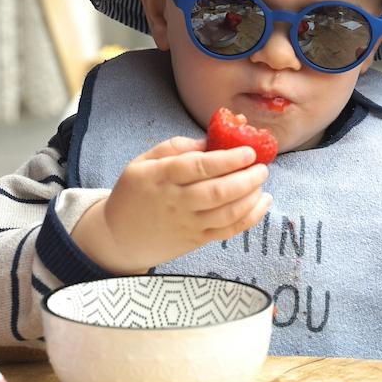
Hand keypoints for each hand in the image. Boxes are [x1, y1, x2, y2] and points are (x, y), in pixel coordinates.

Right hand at [100, 136, 271, 272]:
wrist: (118, 237)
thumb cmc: (134, 193)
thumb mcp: (142, 162)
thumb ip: (174, 147)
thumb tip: (210, 140)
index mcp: (161, 177)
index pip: (198, 167)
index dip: (227, 159)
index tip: (249, 151)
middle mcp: (176, 202)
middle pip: (218, 192)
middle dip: (247, 178)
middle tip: (262, 166)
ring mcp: (187, 224)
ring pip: (227, 213)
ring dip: (251, 197)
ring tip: (262, 181)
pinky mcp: (196, 241)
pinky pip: (228, 231)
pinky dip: (250, 218)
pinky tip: (262, 203)